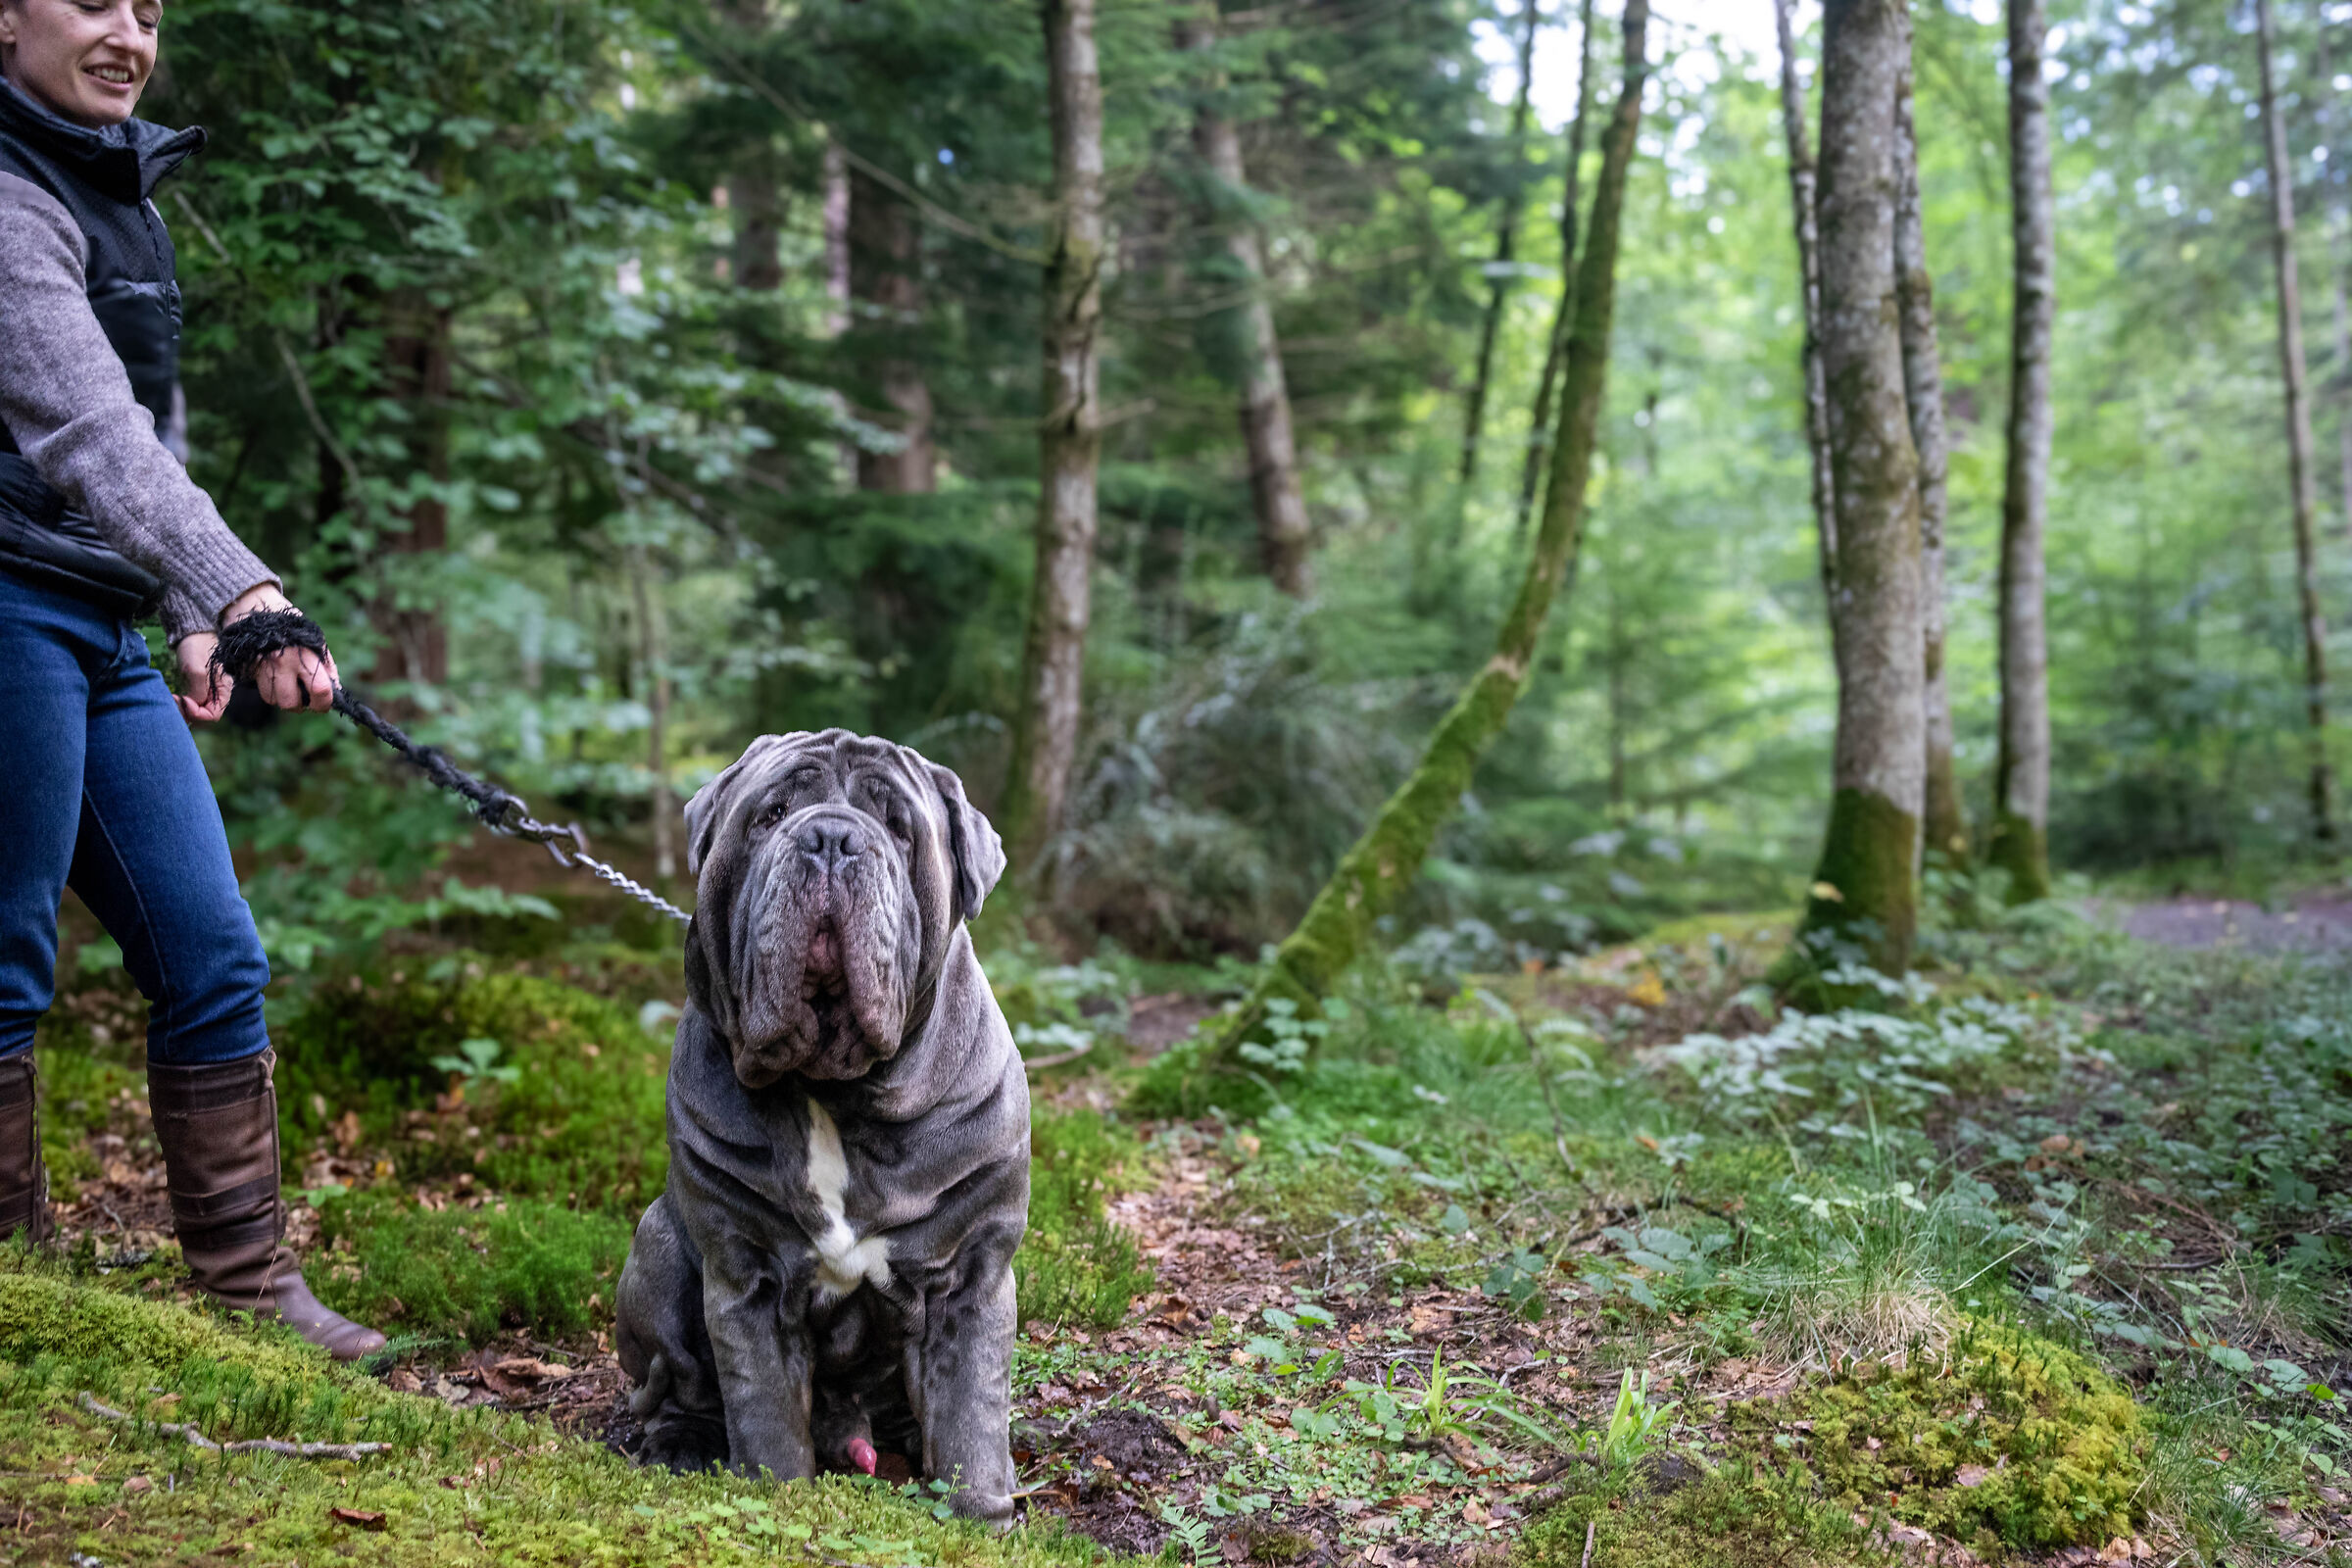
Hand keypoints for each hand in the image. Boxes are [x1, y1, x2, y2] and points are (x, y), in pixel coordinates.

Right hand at [175, 585, 340, 722]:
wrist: (256, 607)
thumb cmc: (292, 626)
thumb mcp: (315, 640)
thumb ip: (326, 666)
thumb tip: (335, 691)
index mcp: (303, 654)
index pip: (320, 690)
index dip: (325, 702)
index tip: (325, 702)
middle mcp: (281, 663)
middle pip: (291, 703)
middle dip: (301, 705)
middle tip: (306, 696)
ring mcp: (262, 668)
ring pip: (275, 701)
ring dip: (285, 698)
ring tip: (290, 684)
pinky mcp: (249, 670)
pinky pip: (263, 693)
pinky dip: (272, 692)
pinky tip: (276, 678)